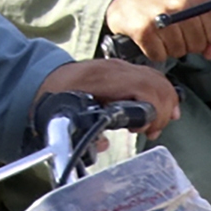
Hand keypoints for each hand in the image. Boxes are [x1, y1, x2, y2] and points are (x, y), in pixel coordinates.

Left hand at [35, 58, 179, 131]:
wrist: (45, 77)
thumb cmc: (53, 96)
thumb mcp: (64, 115)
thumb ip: (84, 131)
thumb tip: (103, 145)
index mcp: (100, 79)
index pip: (144, 87)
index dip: (153, 111)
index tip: (144, 130)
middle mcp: (114, 68)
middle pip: (156, 84)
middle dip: (162, 112)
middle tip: (150, 132)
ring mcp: (120, 66)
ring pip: (158, 79)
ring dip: (165, 104)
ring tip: (153, 125)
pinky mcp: (124, 69)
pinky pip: (153, 77)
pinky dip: (161, 94)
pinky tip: (159, 111)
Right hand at [105, 0, 210, 62]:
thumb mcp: (184, 2)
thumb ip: (202, 25)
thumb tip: (210, 52)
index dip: (207, 40)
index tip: (196, 36)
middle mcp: (179, 4)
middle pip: (196, 44)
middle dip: (187, 45)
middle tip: (174, 36)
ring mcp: (161, 17)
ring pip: (178, 51)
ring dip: (169, 49)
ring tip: (160, 36)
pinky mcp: (143, 29)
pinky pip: (159, 55)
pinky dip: (154, 52)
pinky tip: (149, 40)